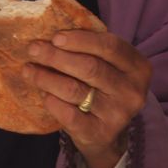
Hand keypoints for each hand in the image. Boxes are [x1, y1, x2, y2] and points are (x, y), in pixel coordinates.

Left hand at [24, 29, 151, 167]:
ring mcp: (118, 114)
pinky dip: (52, 102)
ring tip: (29, 70)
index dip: (81, 39)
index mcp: (138, 67)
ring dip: (46, 77)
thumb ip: (90, 49)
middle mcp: (132, 91)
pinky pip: (69, 114)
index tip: (55, 37)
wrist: (107, 134)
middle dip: (56, 56)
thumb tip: (51, 33)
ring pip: (74, 90)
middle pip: (90, 67)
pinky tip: (43, 94)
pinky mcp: (100, 134)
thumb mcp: (108, 66)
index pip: (111, 46)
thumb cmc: (102, 89)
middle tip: (33, 49)